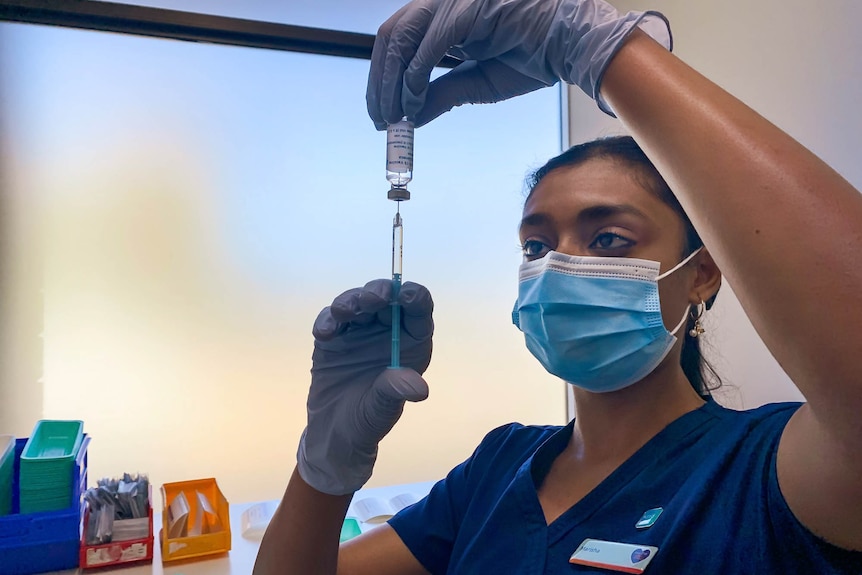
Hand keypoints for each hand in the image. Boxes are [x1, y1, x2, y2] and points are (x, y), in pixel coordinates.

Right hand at [296, 279, 432, 494]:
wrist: (334, 433)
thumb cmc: (368, 420)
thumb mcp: (384, 409)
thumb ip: (396, 391)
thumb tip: (419, 387)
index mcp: (410, 343)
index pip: (418, 310)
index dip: (413, 297)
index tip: (405, 294)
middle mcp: (387, 331)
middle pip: (387, 300)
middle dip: (379, 293)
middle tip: (371, 299)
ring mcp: (359, 331)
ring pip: (358, 303)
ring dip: (351, 301)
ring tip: (345, 312)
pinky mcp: (333, 336)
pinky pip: (331, 319)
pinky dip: (327, 320)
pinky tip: (325, 333)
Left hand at [366, 0, 670, 127]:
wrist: (573, 44)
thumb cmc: (533, 58)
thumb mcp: (476, 83)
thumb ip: (441, 95)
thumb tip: (411, 118)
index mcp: (444, 16)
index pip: (398, 40)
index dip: (382, 78)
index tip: (382, 113)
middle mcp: (443, 2)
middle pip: (391, 37)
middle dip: (379, 82)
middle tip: (380, 120)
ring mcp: (453, 1)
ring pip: (401, 38)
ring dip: (391, 82)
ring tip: (393, 117)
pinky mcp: (466, 9)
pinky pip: (427, 46)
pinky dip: (414, 78)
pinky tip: (412, 104)